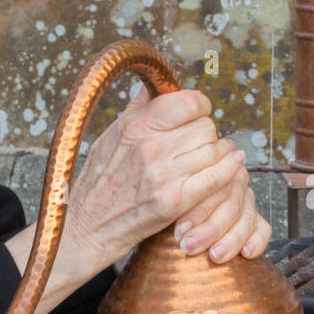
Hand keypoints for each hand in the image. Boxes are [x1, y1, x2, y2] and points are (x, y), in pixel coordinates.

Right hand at [64, 84, 269, 274]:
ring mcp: (163, 176)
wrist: (85, 229)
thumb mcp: (109, 138)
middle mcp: (150, 148)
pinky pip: (217, 177)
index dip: (198, 107)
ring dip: (217, 155)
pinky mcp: (173, 201)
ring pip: (215, 150)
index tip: (195, 116)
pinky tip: (229, 168)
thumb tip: (153, 85)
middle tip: (197, 146)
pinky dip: (228, 171)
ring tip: (208, 160)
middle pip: (206, 127)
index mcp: (135, 127)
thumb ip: (137, 110)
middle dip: (206, 136)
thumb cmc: (97, 185)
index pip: (188, 102)